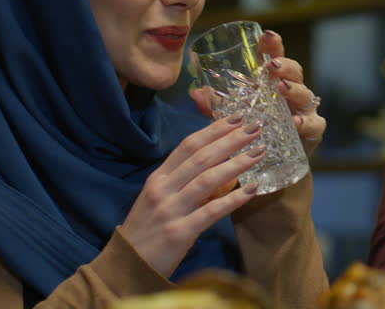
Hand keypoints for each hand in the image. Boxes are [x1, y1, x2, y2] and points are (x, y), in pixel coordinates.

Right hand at [119, 116, 264, 276]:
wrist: (125, 268)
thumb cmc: (146, 232)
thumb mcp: (157, 200)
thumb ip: (179, 182)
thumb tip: (214, 165)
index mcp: (158, 178)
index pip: (188, 146)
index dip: (214, 130)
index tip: (237, 117)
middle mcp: (163, 189)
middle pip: (201, 157)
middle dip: (230, 139)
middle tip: (256, 128)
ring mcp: (170, 210)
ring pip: (208, 179)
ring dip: (236, 163)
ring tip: (259, 152)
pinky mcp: (179, 232)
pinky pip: (211, 212)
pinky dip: (233, 199)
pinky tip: (252, 190)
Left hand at [189, 30, 325, 156]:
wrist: (276, 168)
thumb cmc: (255, 135)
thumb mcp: (233, 119)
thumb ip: (215, 107)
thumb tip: (195, 92)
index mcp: (272, 84)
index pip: (275, 58)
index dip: (273, 45)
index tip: (266, 35)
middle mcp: (291, 93)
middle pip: (294, 72)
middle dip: (285, 65)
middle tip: (272, 65)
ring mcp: (304, 111)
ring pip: (305, 94)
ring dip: (294, 90)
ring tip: (282, 89)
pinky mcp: (312, 132)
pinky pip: (314, 124)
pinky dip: (306, 122)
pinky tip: (296, 122)